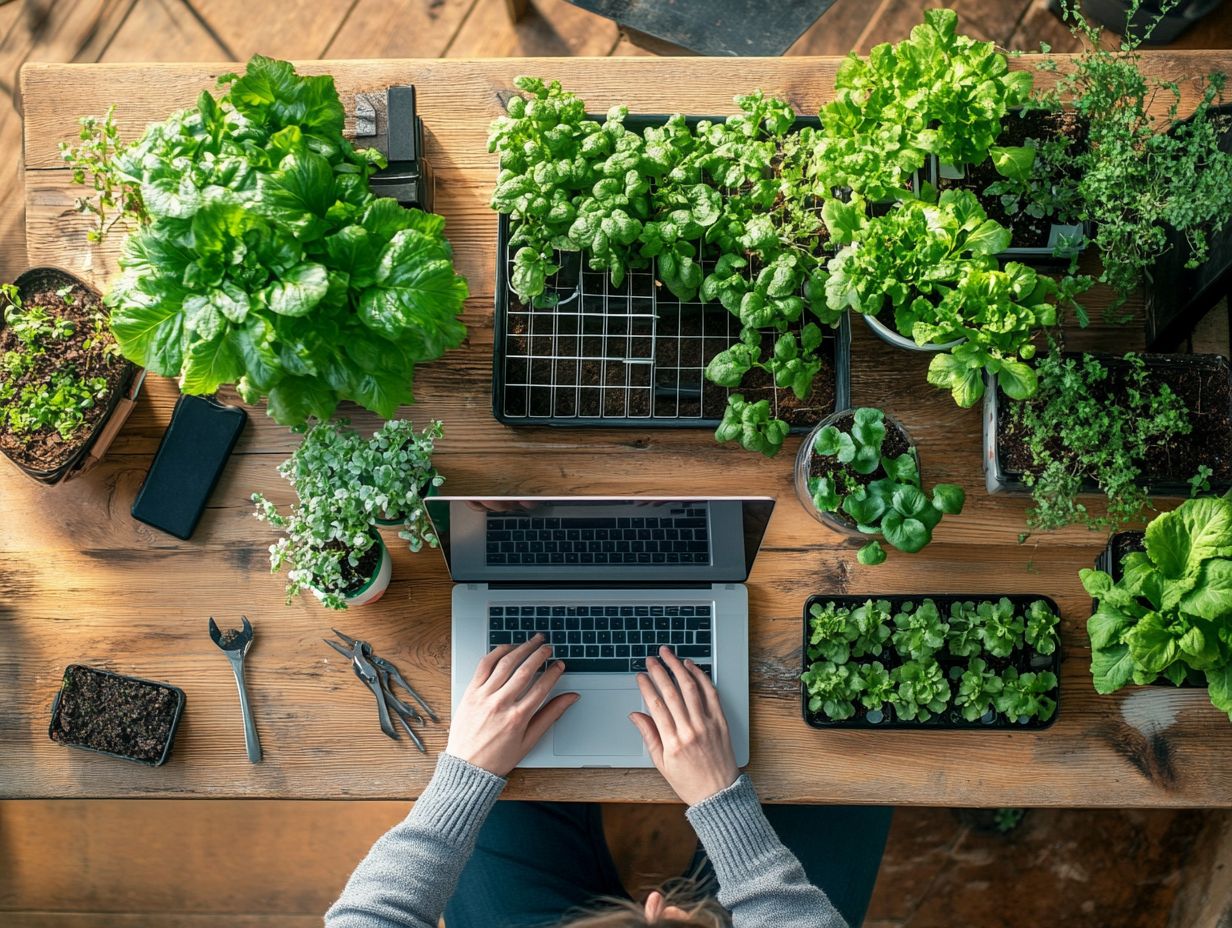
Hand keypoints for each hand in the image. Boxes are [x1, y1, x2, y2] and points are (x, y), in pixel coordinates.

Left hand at [447, 635, 578, 775]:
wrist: (467, 768)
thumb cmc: (497, 758)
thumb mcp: (529, 741)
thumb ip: (550, 715)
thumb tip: (570, 698)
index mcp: (517, 718)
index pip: (541, 687)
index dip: (553, 672)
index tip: (559, 665)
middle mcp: (500, 704)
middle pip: (525, 671)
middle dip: (539, 655)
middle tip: (548, 647)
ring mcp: (483, 696)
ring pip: (505, 664)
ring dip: (521, 648)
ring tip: (532, 641)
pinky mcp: (470, 692)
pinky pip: (484, 666)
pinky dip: (496, 653)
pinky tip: (507, 648)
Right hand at [629, 646, 739, 805]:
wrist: (719, 794)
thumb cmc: (689, 782)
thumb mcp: (661, 764)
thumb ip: (649, 736)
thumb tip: (635, 715)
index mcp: (673, 742)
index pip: (656, 705)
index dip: (647, 686)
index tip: (640, 675)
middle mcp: (690, 730)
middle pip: (672, 692)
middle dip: (659, 671)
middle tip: (651, 659)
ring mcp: (708, 724)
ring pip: (691, 687)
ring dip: (678, 667)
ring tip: (669, 654)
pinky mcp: (721, 722)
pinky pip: (711, 693)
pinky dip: (701, 677)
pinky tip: (692, 667)